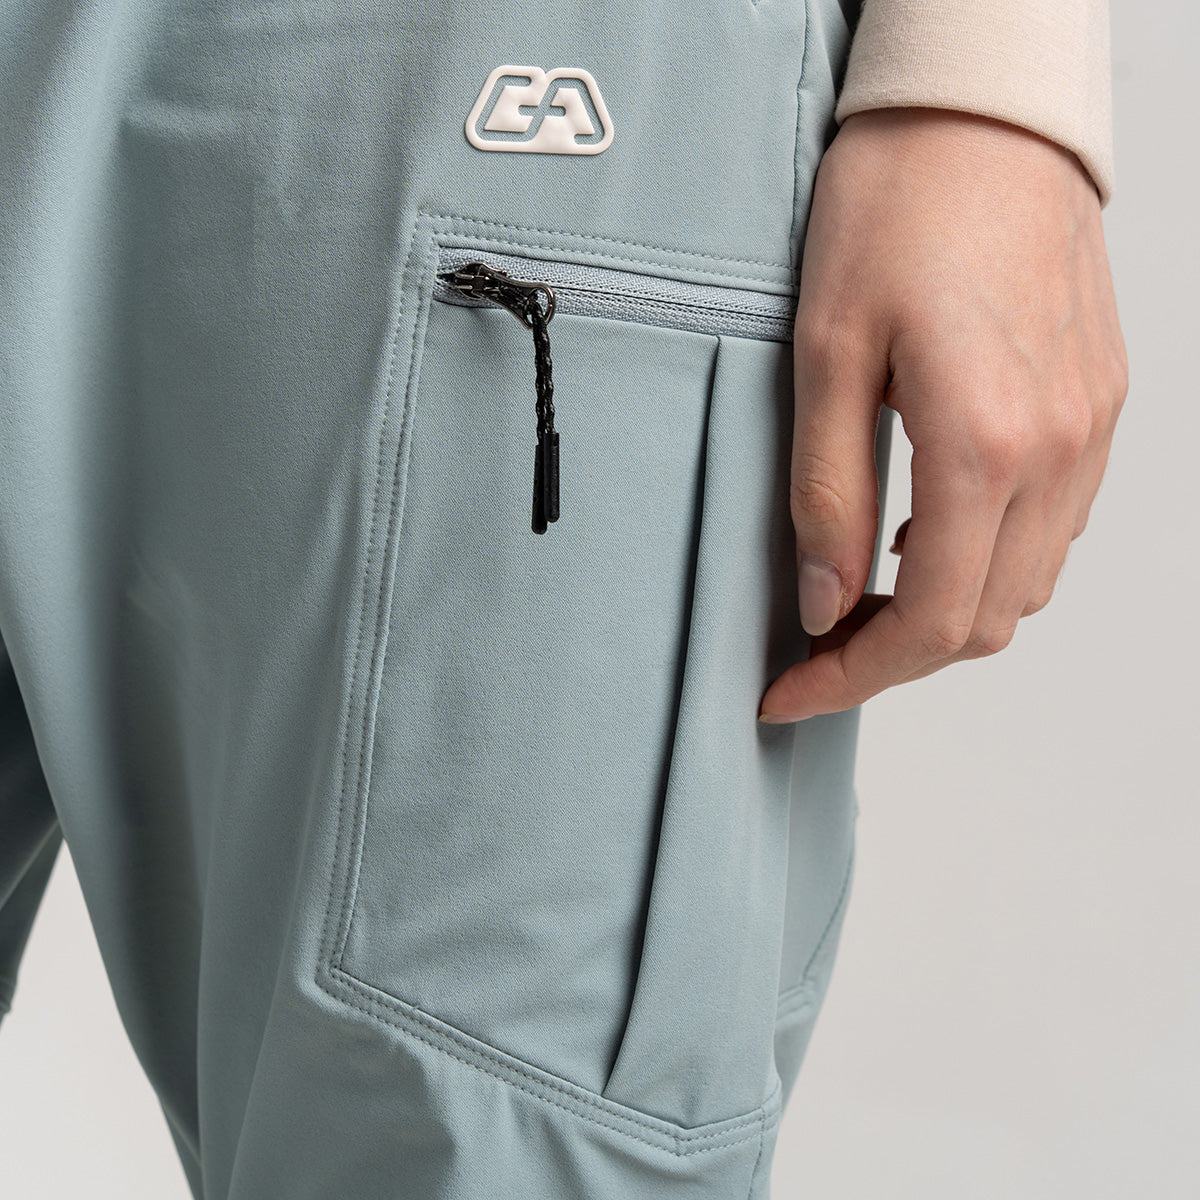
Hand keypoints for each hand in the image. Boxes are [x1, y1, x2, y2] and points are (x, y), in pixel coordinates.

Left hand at [759, 108, 1126, 722]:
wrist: (981, 114)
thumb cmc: (894, 207)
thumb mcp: (823, 355)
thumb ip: (829, 494)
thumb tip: (827, 602)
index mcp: (984, 445)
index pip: (930, 624)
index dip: (853, 679)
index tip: (788, 693)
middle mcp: (1056, 451)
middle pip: (986, 622)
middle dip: (894, 655)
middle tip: (814, 643)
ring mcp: (1089, 429)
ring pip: (1026, 584)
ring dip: (944, 611)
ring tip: (861, 592)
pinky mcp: (1097, 405)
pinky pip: (1053, 527)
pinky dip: (987, 559)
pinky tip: (927, 533)